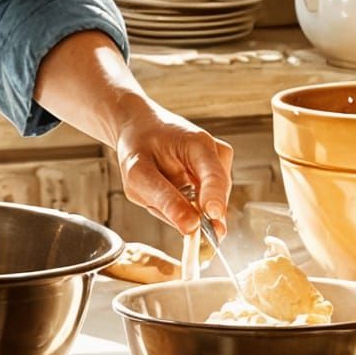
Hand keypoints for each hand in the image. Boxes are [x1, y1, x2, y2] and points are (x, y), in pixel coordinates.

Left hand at [113, 102, 232, 236]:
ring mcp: (217, 168)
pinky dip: (181, 205)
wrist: (140, 127)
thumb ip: (163, 199)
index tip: (213, 218)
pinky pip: (201, 206)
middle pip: (213, 200)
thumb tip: (191, 227)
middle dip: (183, 211)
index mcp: (199, 144)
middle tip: (153, 200)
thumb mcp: (138, 171)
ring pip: (205, 208)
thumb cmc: (138, 143)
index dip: (215, 200)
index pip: (215, 177)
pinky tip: (167, 188)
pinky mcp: (213, 180)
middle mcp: (215, 155)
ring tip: (157, 186)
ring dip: (180, 208)